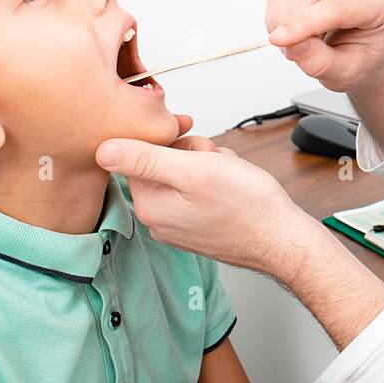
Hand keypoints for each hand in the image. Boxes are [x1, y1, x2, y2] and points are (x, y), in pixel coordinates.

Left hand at [94, 134, 324, 282]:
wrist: (282, 239)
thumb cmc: (247, 206)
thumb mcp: (195, 170)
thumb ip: (145, 159)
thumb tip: (101, 150)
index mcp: (150, 205)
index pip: (142, 155)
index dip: (172, 143)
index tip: (197, 150)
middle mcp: (159, 220)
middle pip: (163, 164)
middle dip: (194, 155)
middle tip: (217, 165)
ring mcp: (179, 225)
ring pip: (184, 175)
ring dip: (208, 167)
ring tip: (229, 178)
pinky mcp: (197, 227)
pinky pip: (198, 192)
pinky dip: (216, 183)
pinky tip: (233, 189)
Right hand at [264, 0, 383, 93]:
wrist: (365, 52)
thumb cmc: (362, 60)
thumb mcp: (346, 73)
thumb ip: (320, 63)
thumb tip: (291, 45)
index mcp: (380, 2)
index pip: (338, 6)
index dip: (305, 22)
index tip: (279, 40)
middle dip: (289, 16)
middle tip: (287, 47)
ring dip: (282, 13)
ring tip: (293, 40)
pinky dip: (280, 7)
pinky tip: (293, 26)